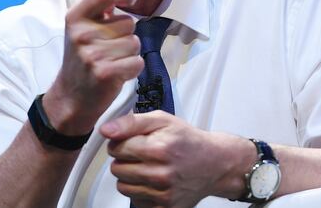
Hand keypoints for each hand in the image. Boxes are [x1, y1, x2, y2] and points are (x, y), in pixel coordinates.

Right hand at [44, 0, 142, 134]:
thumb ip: (100, 1)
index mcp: (75, 16)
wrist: (71, 97)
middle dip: (125, 35)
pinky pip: (137, 62)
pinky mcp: (105, 73)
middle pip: (128, 23)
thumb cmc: (83, 56)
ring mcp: (92, 54)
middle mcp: (81, 33)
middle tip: (107, 48)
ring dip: (129, 53)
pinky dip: (133, 69)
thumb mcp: (83, 26)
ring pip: (135, 43)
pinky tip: (117, 73)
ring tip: (111, 61)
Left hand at [100, 111, 253, 207]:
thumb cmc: (188, 141)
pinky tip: (153, 181)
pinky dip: (141, 191)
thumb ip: (131, 122)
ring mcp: (163, 194)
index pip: (116, 148)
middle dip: (125, 159)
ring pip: (123, 187)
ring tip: (147, 167)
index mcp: (158, 149)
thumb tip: (106, 130)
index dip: (122, 142)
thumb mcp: (162, 120)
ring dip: (130, 176)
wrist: (215, 164)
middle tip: (143, 154)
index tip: (134, 141)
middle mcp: (160, 174)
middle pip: (117, 169)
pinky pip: (135, 201)